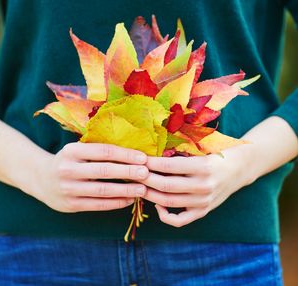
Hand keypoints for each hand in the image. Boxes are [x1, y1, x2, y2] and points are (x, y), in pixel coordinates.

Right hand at [28, 142, 148, 212]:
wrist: (40, 179)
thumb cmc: (68, 161)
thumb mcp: (76, 150)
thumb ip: (97, 150)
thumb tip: (131, 152)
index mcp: (72, 151)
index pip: (103, 151)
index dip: (125, 154)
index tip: (143, 157)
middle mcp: (68, 169)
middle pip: (104, 170)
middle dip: (128, 172)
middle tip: (147, 173)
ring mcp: (68, 188)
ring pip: (103, 190)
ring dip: (125, 190)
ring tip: (142, 189)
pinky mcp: (70, 205)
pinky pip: (98, 204)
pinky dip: (116, 203)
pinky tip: (129, 199)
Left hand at [138, 144, 254, 227]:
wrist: (239, 169)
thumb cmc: (214, 154)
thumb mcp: (199, 150)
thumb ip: (178, 154)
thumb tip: (149, 155)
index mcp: (203, 166)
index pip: (168, 166)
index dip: (149, 163)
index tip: (137, 159)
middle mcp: (203, 186)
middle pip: (165, 186)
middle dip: (144, 179)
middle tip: (132, 173)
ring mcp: (203, 202)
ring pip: (168, 202)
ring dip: (149, 195)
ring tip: (137, 186)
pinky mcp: (203, 212)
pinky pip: (179, 220)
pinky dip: (164, 215)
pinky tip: (156, 204)